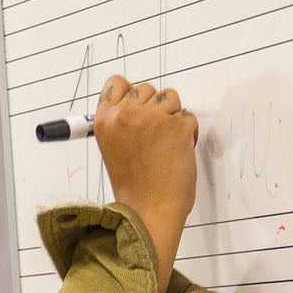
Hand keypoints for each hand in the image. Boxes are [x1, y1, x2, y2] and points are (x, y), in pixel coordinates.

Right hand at [94, 75, 199, 292]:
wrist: (148, 210)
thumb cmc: (133, 184)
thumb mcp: (113, 147)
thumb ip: (122, 122)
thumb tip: (139, 104)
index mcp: (104, 120)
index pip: (117, 82)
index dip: (130, 94)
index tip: (135, 110)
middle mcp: (125, 114)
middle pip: (147, 88)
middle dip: (154, 108)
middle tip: (151, 138)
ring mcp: (152, 119)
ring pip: (171, 98)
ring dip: (172, 117)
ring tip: (164, 144)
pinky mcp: (177, 126)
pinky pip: (188, 116)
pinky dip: (187, 132)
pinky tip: (177, 150)